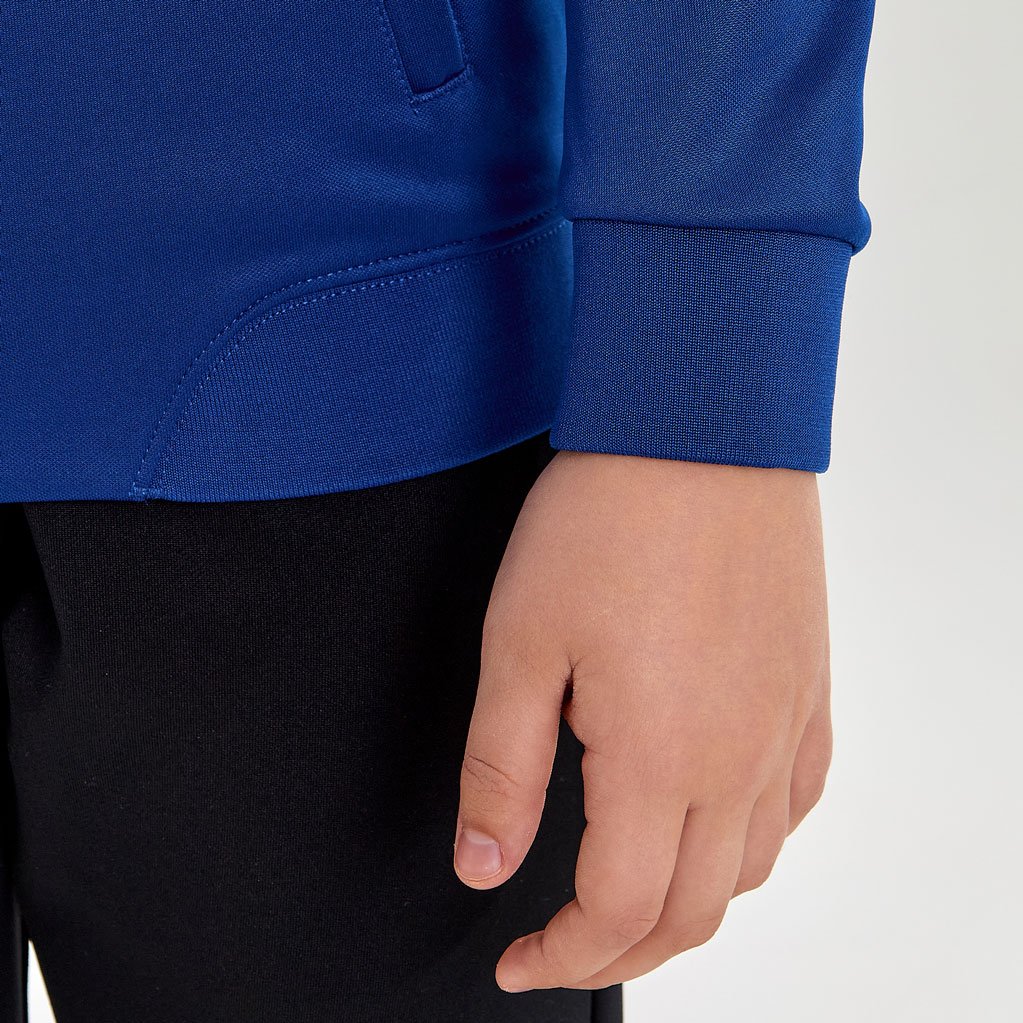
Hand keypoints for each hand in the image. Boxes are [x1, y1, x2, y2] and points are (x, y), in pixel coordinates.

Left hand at [452, 450, 832, 991]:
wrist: (697, 430)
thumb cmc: (606, 521)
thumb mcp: (520, 645)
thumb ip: (500, 770)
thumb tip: (484, 867)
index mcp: (660, 760)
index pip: (617, 910)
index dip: (561, 956)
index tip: (518, 957)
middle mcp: (737, 759)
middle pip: (693, 911)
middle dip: (621, 950)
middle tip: (565, 944)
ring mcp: (783, 724)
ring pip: (753, 868)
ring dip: (689, 906)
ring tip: (632, 894)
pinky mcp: (806, 685)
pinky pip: (797, 800)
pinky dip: (753, 844)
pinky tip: (718, 823)